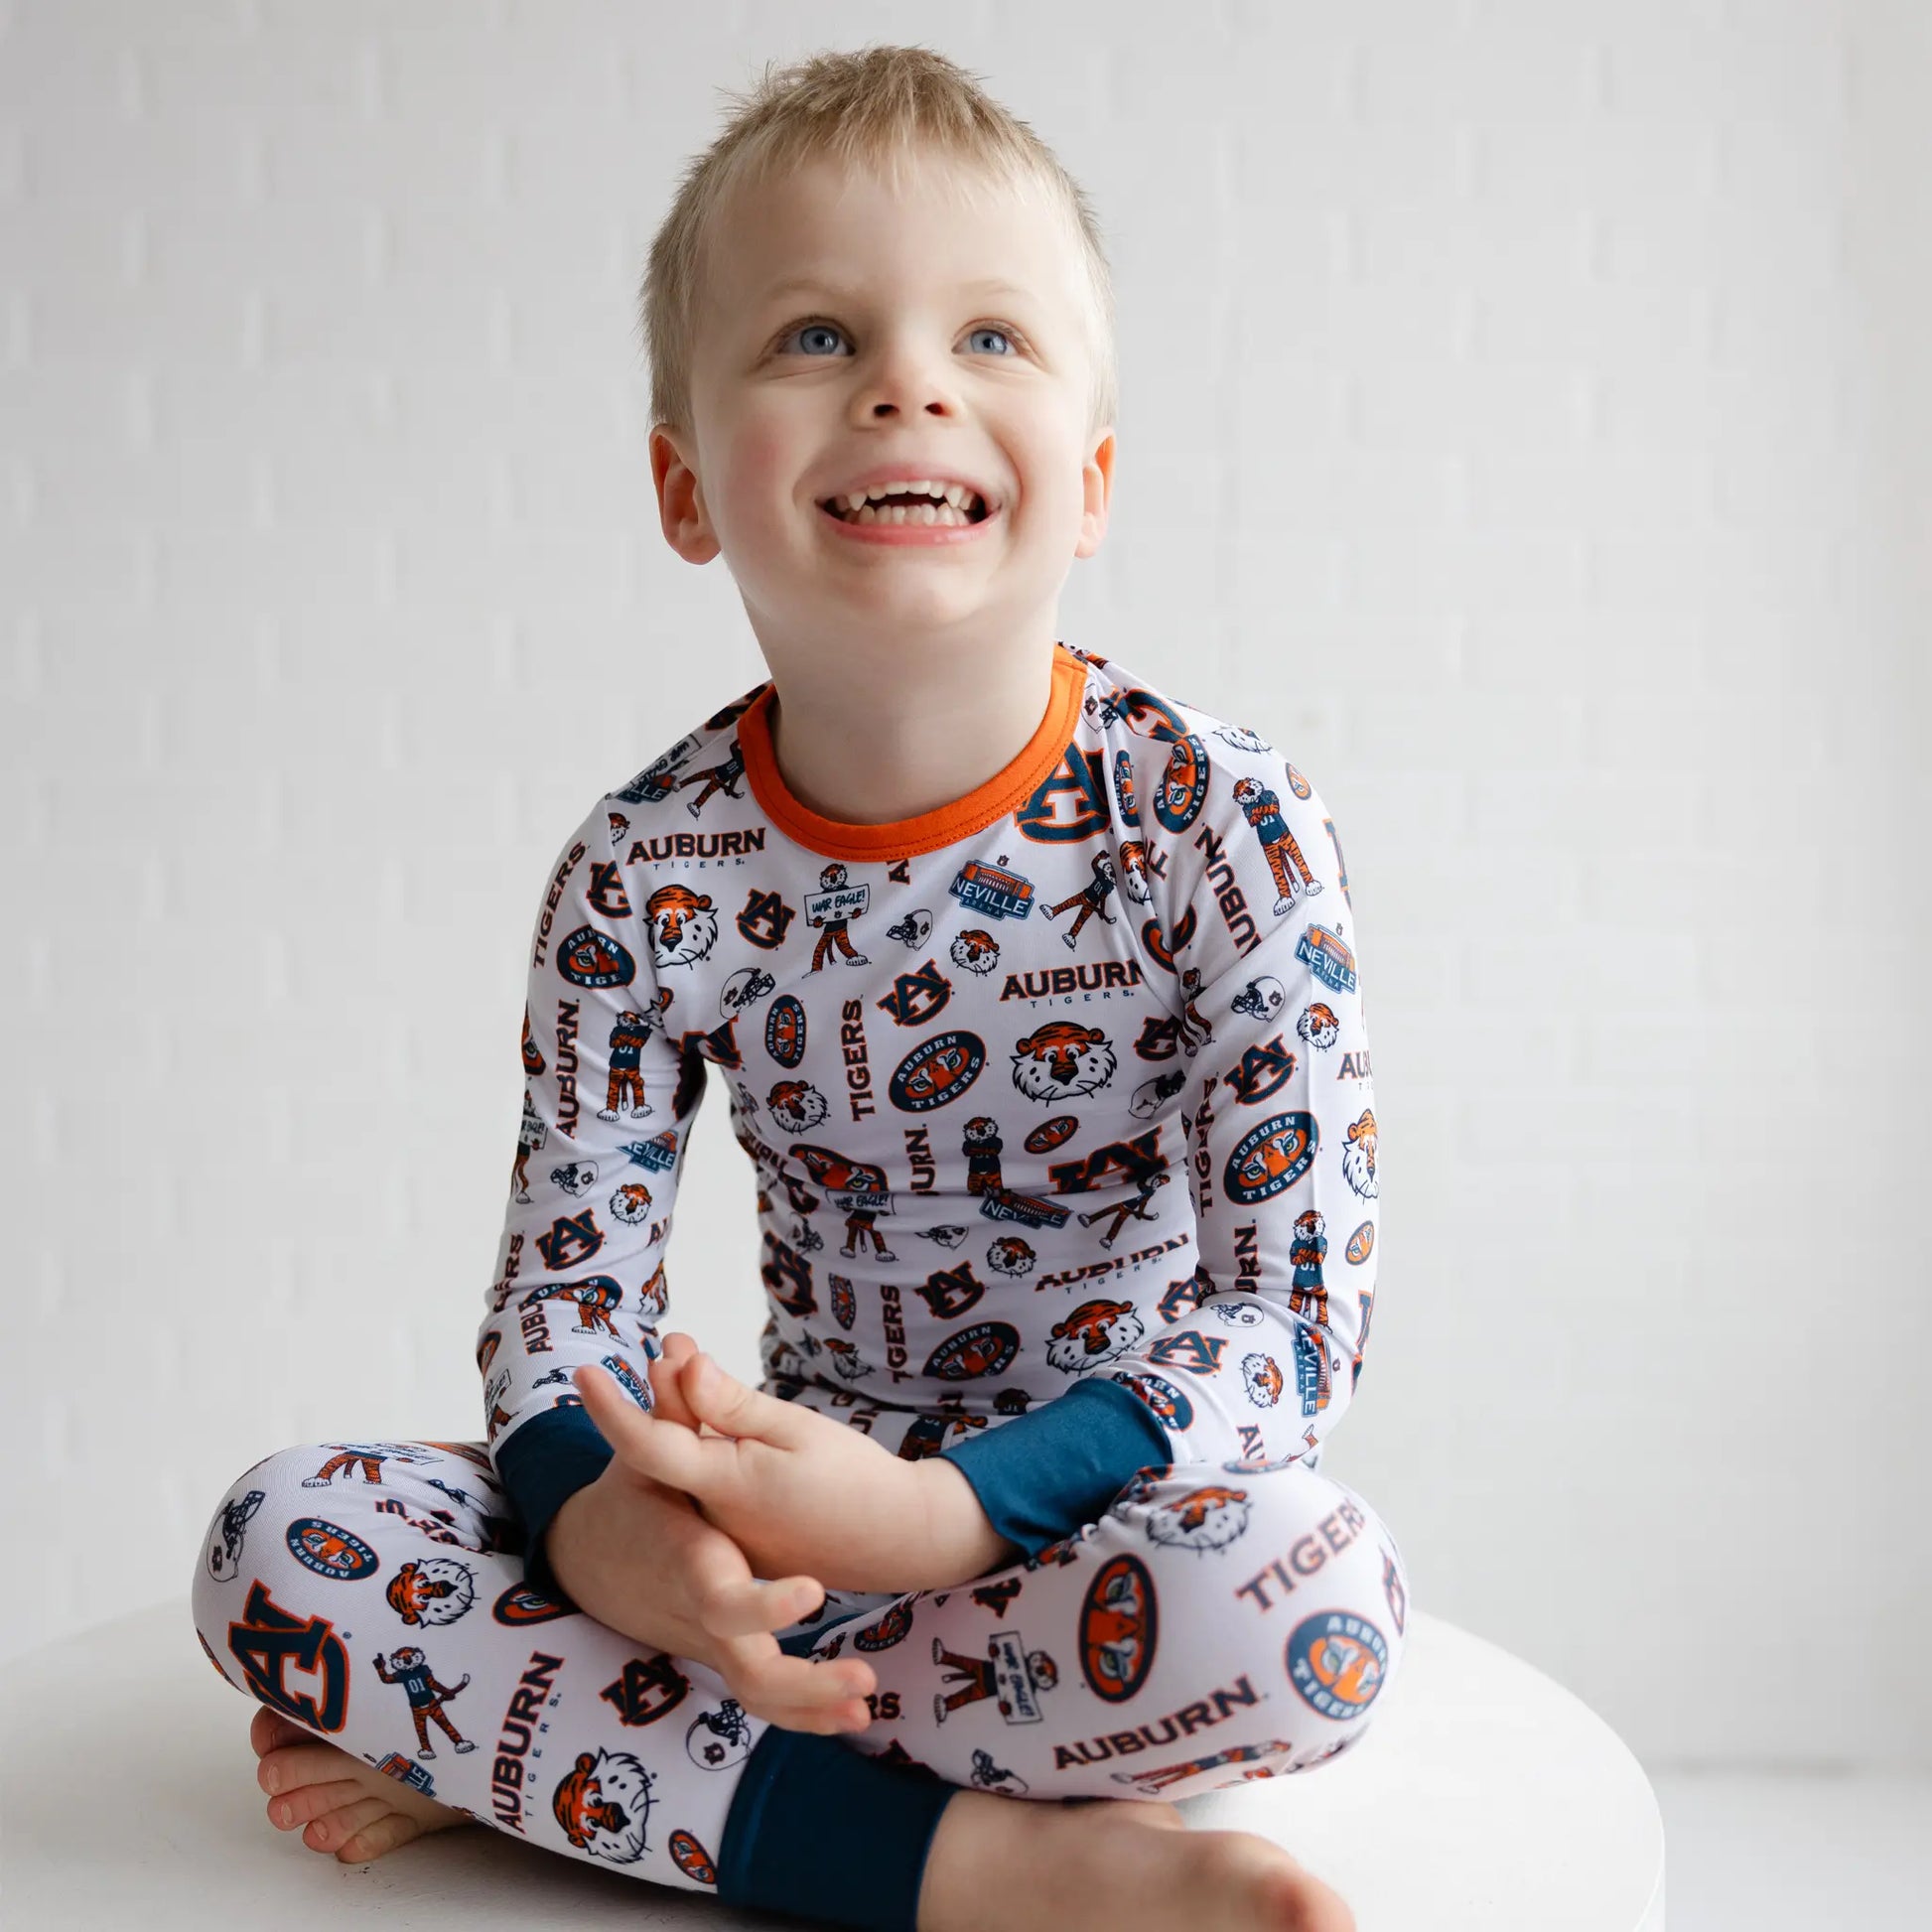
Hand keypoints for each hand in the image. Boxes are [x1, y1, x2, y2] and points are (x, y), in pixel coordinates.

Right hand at [555, 1352, 876, 1736]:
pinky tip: (854, 1720)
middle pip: (746, 1670)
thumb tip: (679, 1345)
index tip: (815, 1594)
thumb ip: (675, 1409)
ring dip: (812, 1707)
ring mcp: (709, 1641)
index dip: (764, 1601)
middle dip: (804, 1684)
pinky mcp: (723, 1654)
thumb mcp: (649, 1451)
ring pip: (757, 1695)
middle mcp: (698, 1613)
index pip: (723, 1595)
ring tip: (865, 1703)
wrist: (598, 1558)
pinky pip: (762, 1699)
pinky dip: (803, 1715)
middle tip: (860, 1682)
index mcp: (690, 1561)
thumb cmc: (633, 1494)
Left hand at [606, 1333, 940, 1594]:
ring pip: (689, 1469)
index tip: (581, 1370)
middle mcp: (713, 1518)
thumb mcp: (795, 1430)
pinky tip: (721, 1417)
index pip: (649, 1444)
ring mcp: (727, 1536)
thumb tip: (680, 1364)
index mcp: (725, 1484)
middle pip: (668, 1448)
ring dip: (686, 1417)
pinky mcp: (744, 1543)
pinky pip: (712, 1490)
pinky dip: (710, 1449)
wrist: (900, 1538)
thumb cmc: (855, 1477)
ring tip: (692, 1361)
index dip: (611, 1407)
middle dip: (664, 1393)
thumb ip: (730, 1404)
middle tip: (676, 1341)